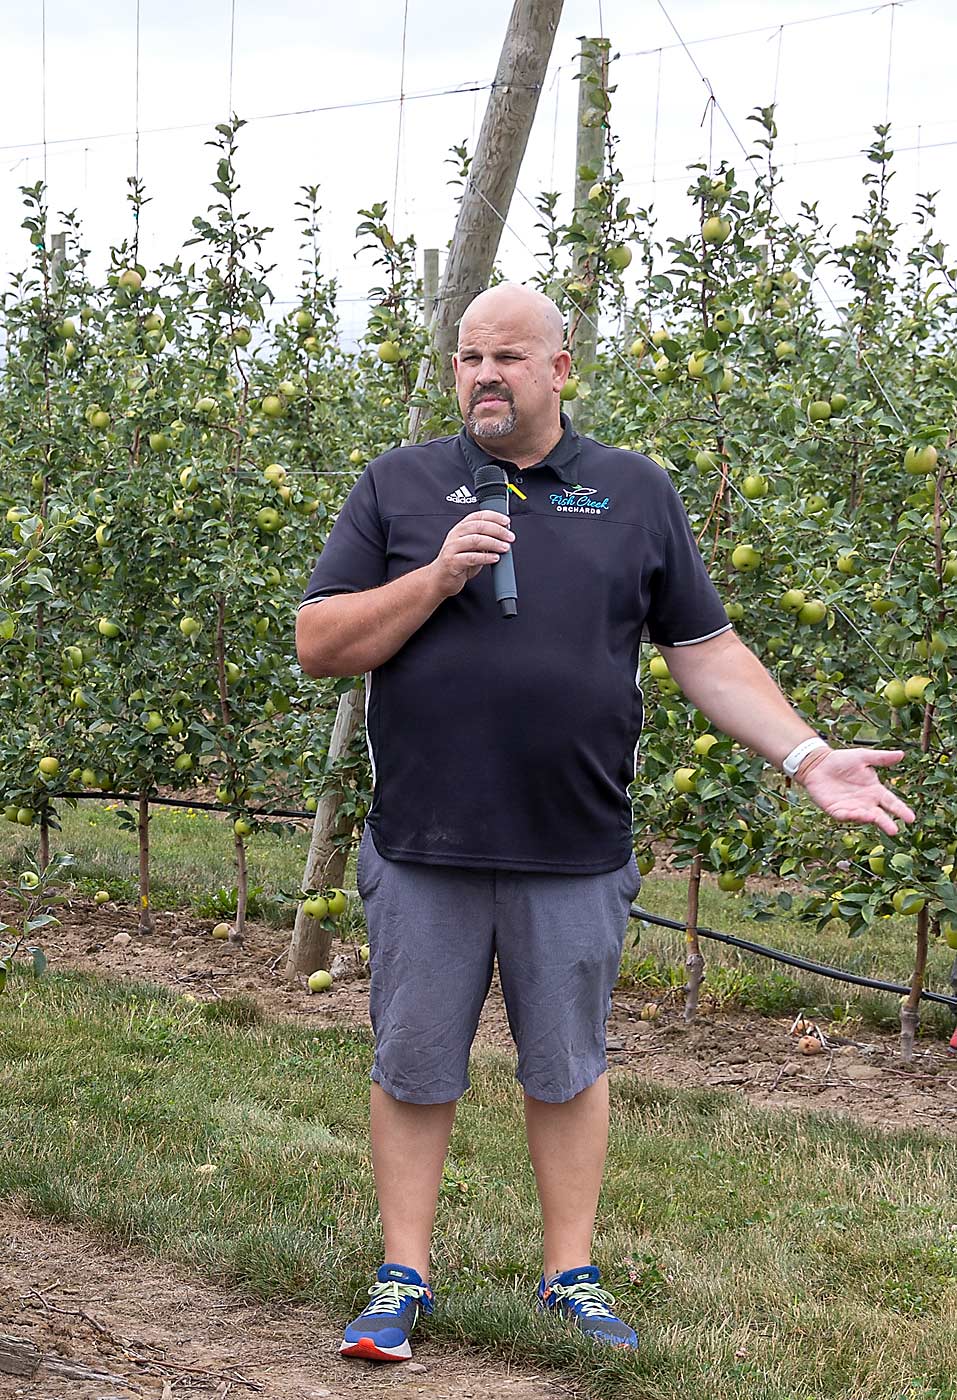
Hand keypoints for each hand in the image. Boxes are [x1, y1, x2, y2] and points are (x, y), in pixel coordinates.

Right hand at [430, 510, 513, 597]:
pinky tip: (495, 558)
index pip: (478, 516)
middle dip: (498, 530)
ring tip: (505, 547)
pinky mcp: (452, 562)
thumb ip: (483, 540)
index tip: (507, 521)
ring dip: (494, 543)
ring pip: (476, 540)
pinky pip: (472, 557)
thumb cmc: (457, 563)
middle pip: (479, 526)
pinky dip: (486, 557)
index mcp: (460, 529)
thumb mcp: (470, 547)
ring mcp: (452, 548)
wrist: (439, 579)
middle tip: (510, 537)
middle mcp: (455, 536)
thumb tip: (503, 536)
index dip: (494, 516)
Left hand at [797, 747, 915, 835]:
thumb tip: (901, 754)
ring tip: (874, 818)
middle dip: (886, 823)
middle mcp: (865, 802)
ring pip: (862, 817)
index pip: (891, 802)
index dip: (901, 810)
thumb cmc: (842, 760)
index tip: (911, 819)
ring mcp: (851, 807)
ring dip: (868, 819)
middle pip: (879, 815)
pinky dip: (850, 816)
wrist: (818, 763)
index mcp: (875, 791)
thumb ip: (881, 758)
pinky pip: (844, 816)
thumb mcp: (863, 757)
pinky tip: (855, 814)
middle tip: (894, 830)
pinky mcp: (836, 810)